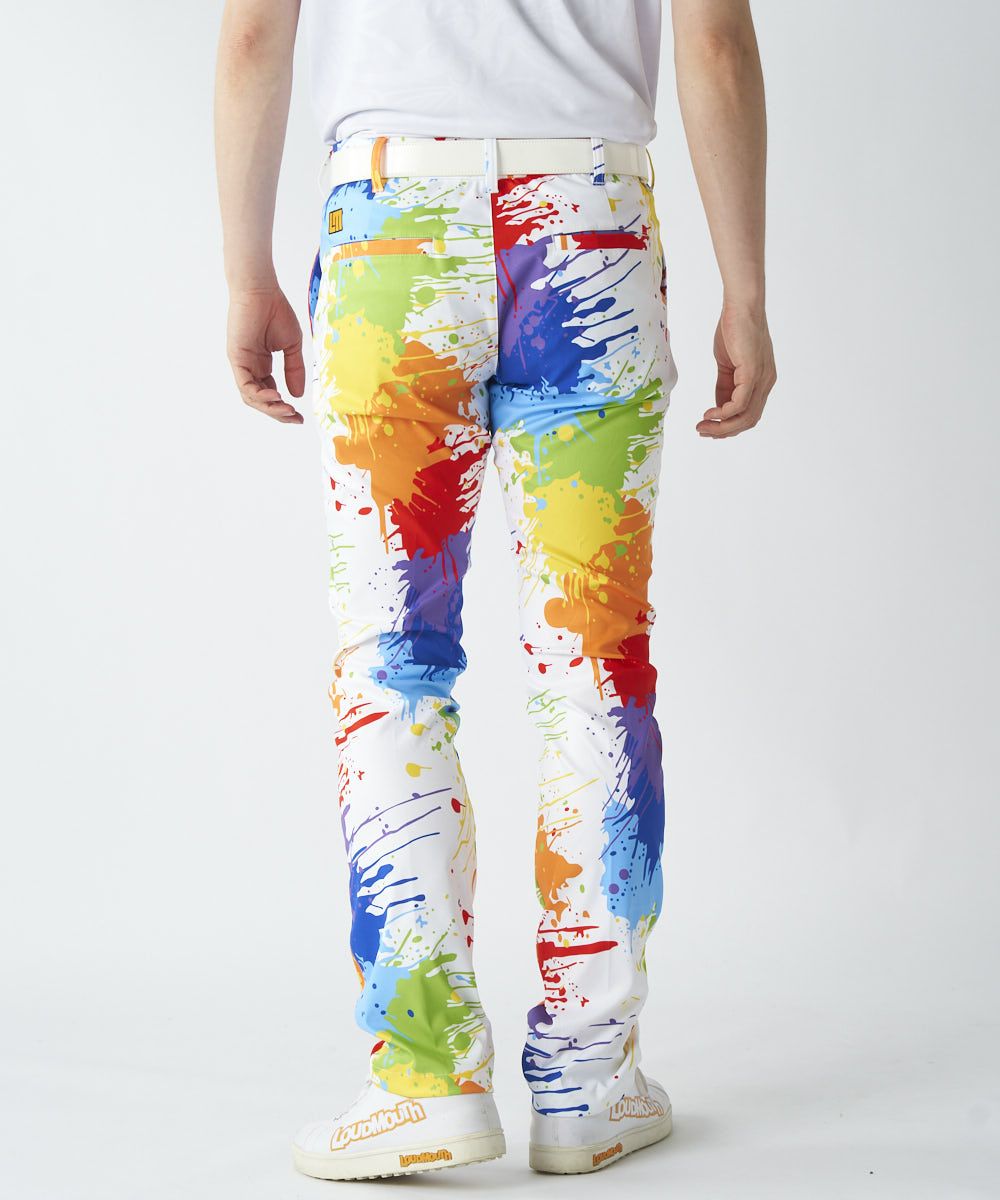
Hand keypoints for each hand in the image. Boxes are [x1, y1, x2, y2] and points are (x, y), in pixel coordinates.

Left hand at [226, 286, 305, 423]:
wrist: (262, 290)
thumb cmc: (276, 311)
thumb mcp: (292, 346)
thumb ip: (294, 370)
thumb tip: (298, 395)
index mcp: (261, 364)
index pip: (270, 394)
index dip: (284, 408)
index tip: (299, 416)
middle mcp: (249, 367)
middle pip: (260, 400)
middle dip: (278, 413)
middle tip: (294, 418)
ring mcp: (241, 364)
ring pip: (252, 397)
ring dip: (270, 408)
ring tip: (287, 411)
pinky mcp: (236, 358)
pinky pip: (245, 385)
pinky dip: (259, 395)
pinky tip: (275, 398)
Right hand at [697, 304, 775, 437]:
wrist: (742, 306)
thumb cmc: (734, 329)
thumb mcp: (728, 364)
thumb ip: (725, 386)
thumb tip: (718, 407)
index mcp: (762, 381)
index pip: (749, 414)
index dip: (729, 425)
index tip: (708, 427)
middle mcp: (766, 383)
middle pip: (748, 420)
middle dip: (723, 431)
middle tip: (702, 431)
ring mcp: (761, 379)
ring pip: (745, 416)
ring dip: (722, 426)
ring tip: (703, 426)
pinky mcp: (753, 373)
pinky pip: (740, 403)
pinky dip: (724, 413)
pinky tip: (710, 412)